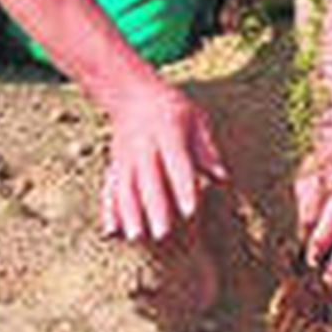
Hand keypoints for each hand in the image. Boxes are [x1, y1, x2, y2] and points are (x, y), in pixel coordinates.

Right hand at [99, 78, 228, 243]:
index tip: (190, 211)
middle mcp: (144, 147)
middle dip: (155, 208)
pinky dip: (109, 210)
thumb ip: (206, 149)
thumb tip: (223, 176)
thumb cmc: (172, 108)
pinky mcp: (115, 165)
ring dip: (129, 214)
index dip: (184, 188)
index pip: (177, 164)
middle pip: (148, 180)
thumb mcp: (195, 119)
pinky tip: (110, 231)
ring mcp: (126, 158)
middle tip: (162, 234)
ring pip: (125, 188)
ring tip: (136, 237)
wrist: (131, 94)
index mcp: (168, 134)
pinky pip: (109, 189)